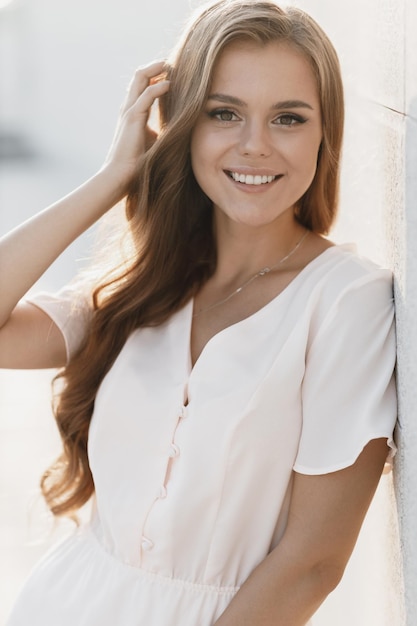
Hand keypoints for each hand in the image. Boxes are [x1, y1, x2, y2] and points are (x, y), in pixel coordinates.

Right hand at [102, 60, 169, 192]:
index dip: (156, 76)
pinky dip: (158, 87)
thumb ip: (161, 131)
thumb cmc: (136, 164)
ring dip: (155, 69)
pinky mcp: (132, 118)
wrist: (119, 176)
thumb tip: (178, 129)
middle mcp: (129, 108)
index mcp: (133, 113)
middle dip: (155, 66)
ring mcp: (129, 111)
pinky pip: (146, 96)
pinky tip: (170, 84)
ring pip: (140, 79)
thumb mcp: (153, 143)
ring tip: (170, 64)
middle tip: (171, 62)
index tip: (172, 73)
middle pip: (139, 76)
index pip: (143, 86)